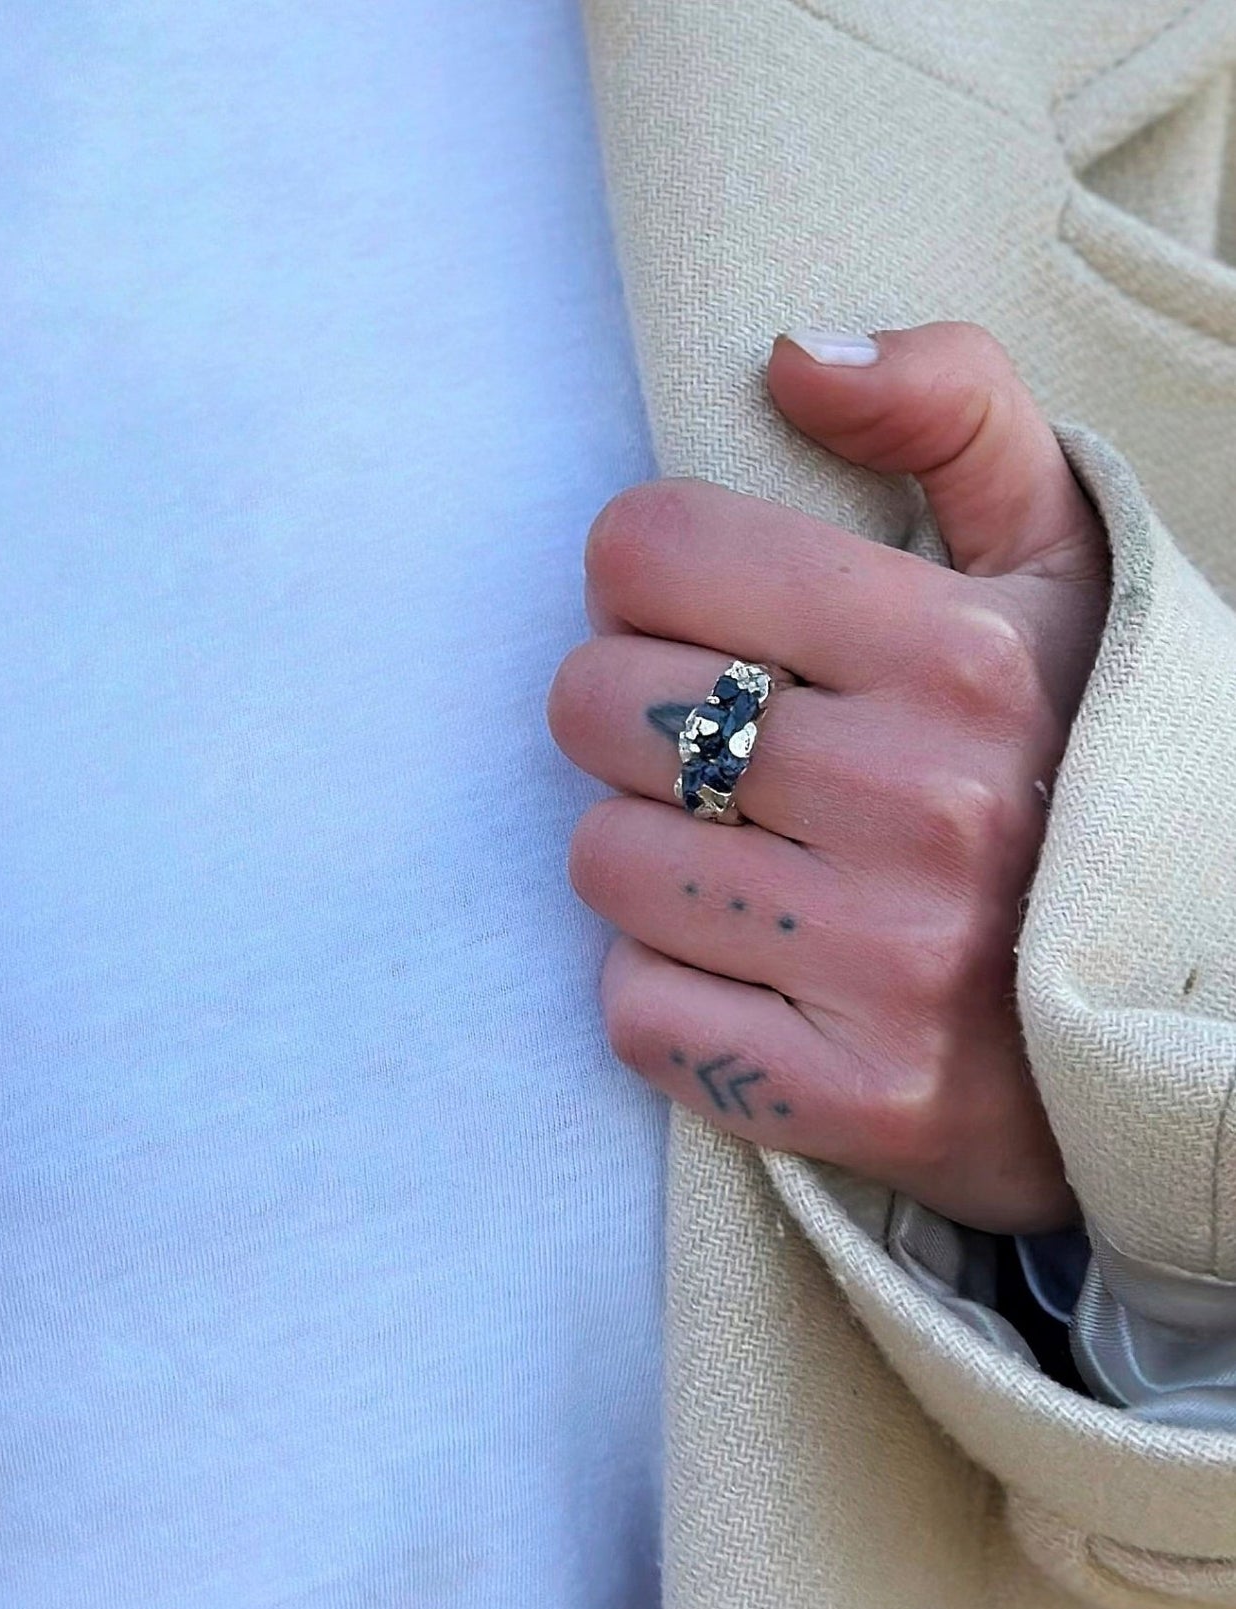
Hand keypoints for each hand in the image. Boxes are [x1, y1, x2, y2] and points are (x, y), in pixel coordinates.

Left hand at [548, 323, 1109, 1232]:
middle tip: (719, 748)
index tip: (702, 618)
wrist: (1173, 1011)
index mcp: (962, 654)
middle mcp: (923, 807)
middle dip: (635, 716)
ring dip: (649, 857)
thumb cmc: (1083, 762)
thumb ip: (952, 413)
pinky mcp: (842, 1096)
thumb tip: (790, 353)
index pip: (650, 551)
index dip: (648, 577)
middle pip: (594, 703)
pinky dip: (668, 990)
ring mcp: (883, 965)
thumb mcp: (1062, 565)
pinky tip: (757, 971)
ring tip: (752, 863)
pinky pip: (633, 1009)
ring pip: (602, 860)